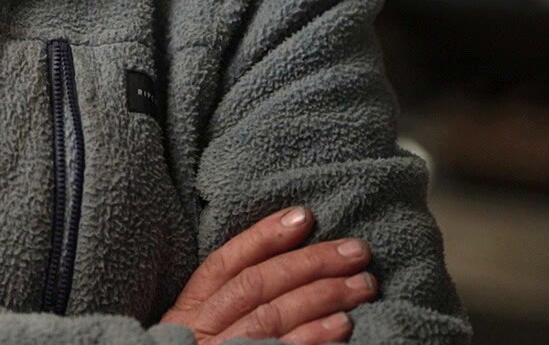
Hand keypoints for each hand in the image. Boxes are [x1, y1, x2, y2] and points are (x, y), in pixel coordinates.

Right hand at [158, 207, 376, 344]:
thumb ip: (230, 300)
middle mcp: (199, 331)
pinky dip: (314, 337)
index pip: (224, 264)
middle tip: (355, 252)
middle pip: (256, 286)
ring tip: (361, 285)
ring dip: (321, 297)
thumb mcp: (201, 330)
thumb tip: (290, 258)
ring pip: (271, 316)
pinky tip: (343, 326)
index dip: (264, 237)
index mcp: (187, 312)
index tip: (304, 216)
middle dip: (309, 262)